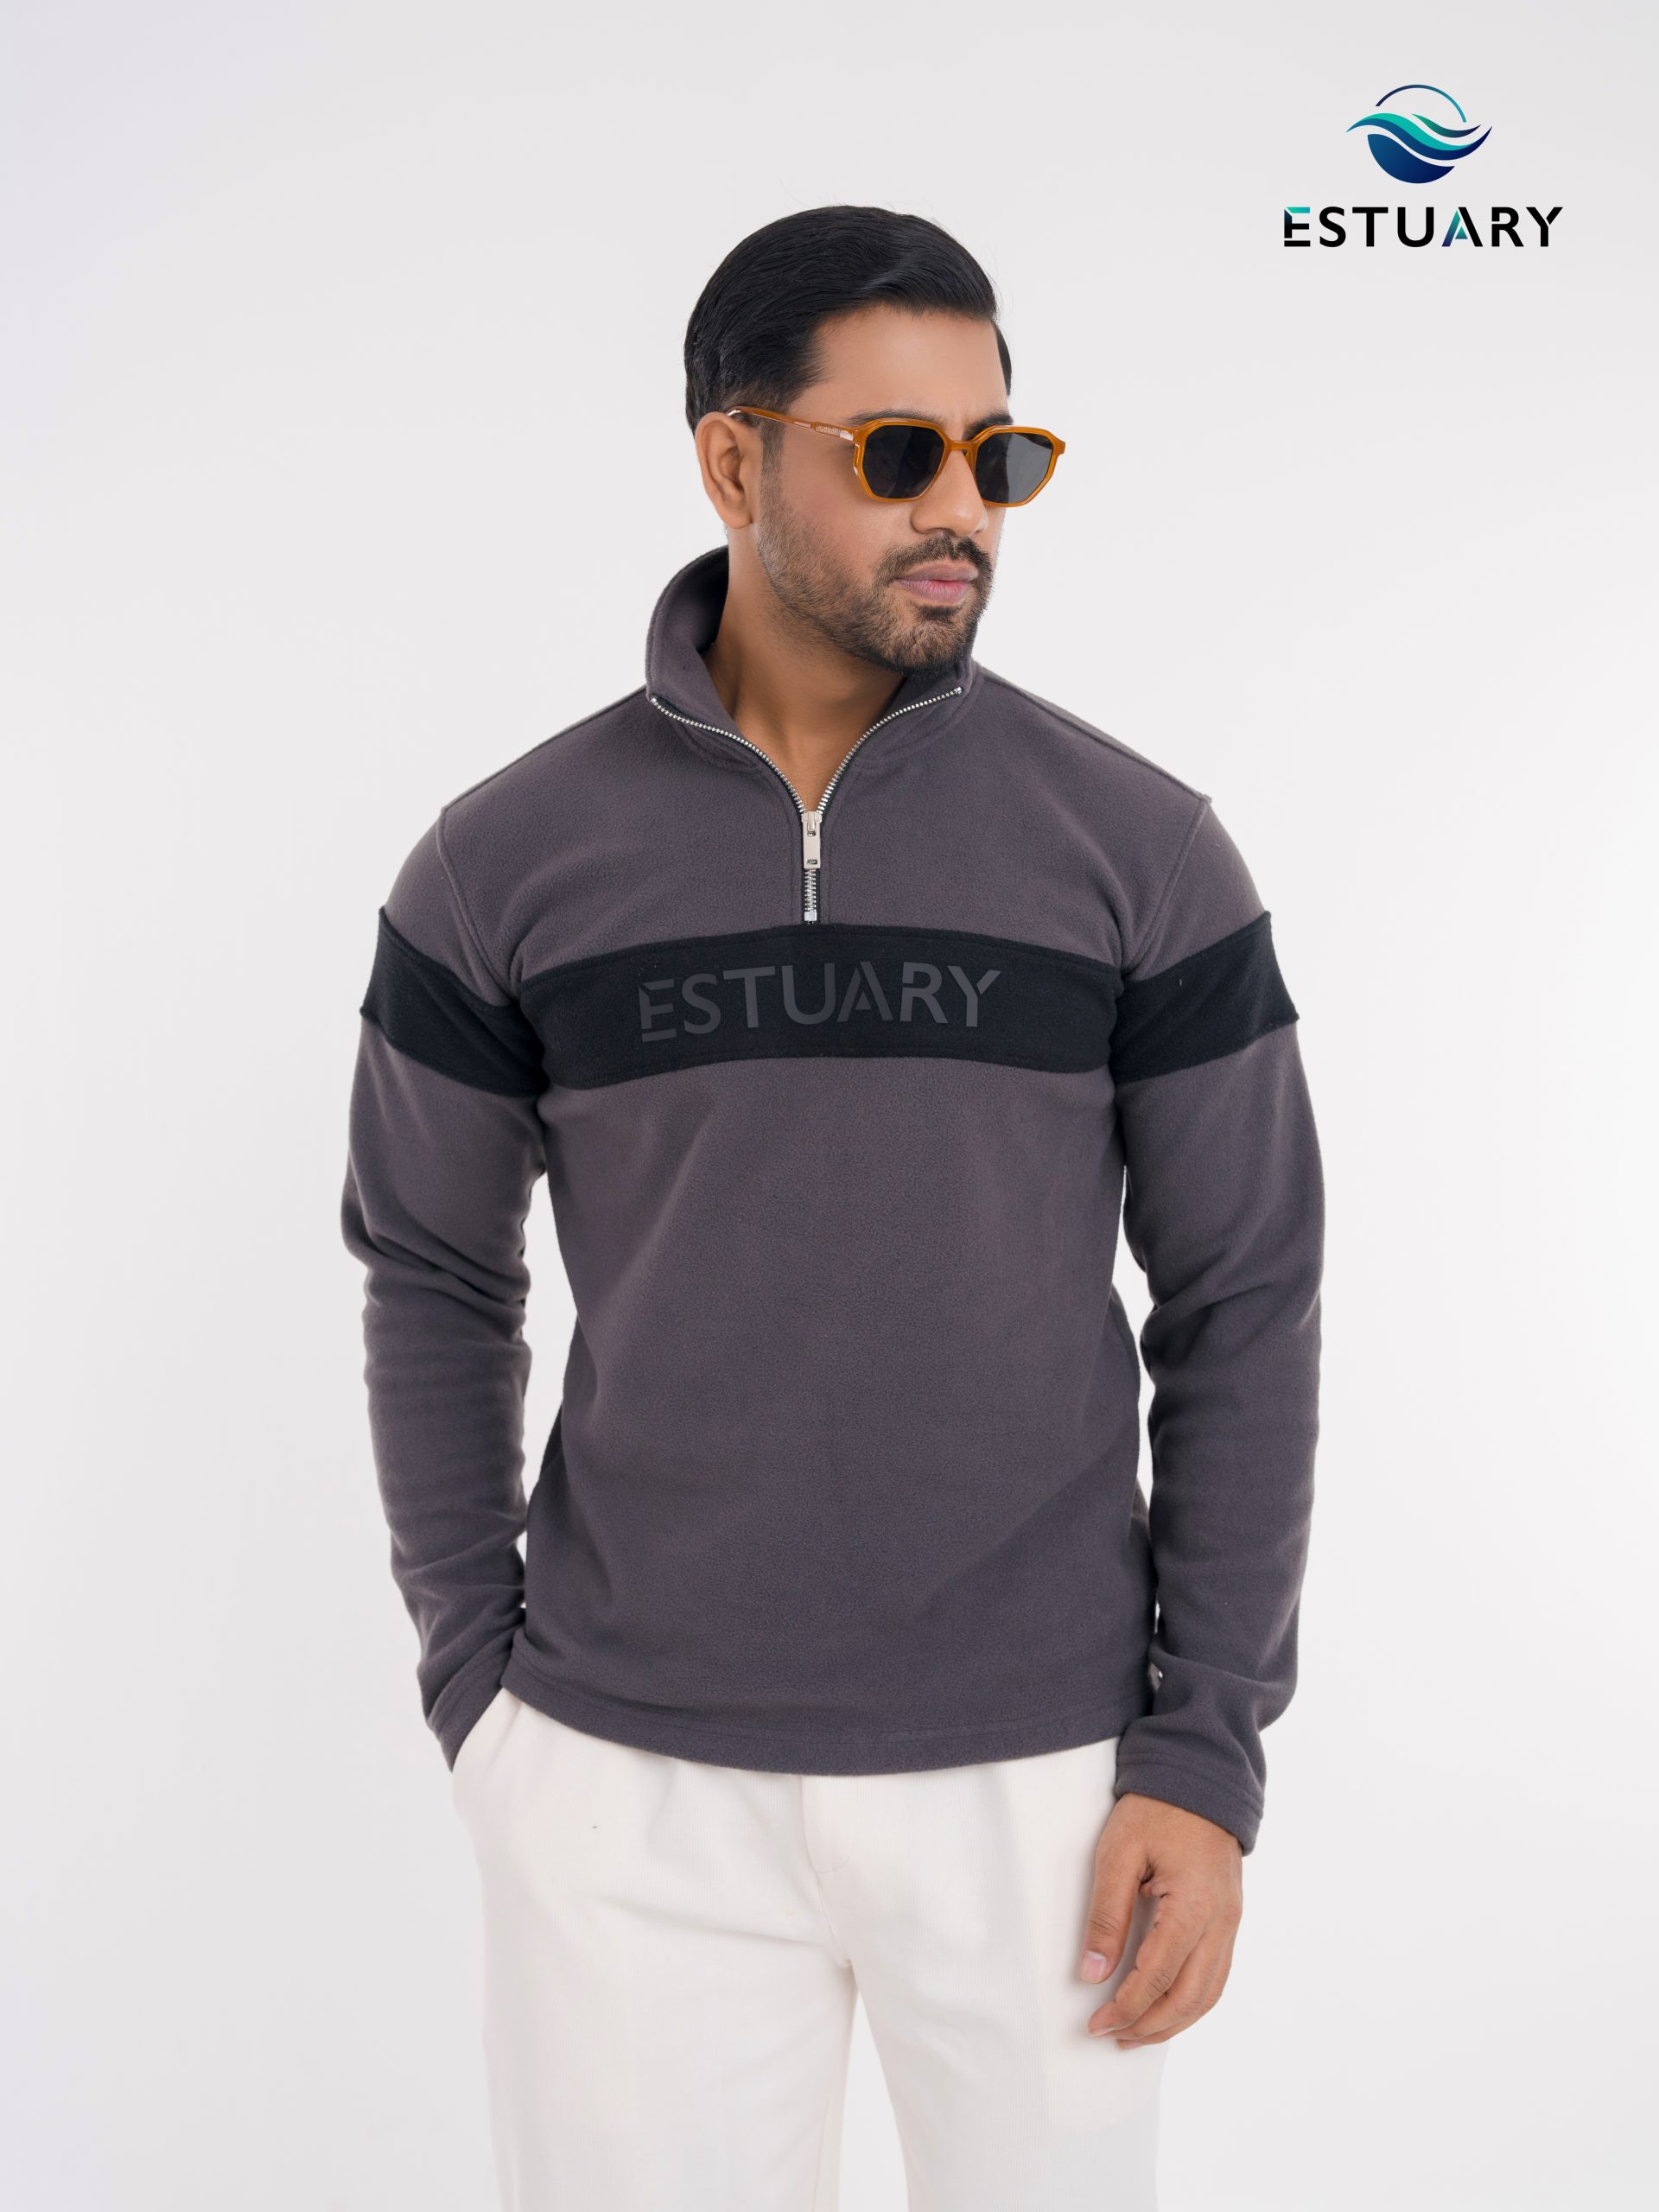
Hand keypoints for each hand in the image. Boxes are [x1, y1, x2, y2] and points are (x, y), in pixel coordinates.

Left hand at [1078, 1791, 1242, 2046]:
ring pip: (1209, 1993)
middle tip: (1113, 2037)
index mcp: (1193, 1906)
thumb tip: (1093, 1974)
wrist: (1198, 1775)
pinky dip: (1193, 2001)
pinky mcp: (1230, 1917)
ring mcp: (1231, 1921)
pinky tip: (1169, 2007)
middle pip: (1190, 1997)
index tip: (1097, 2024)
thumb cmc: (1155, 1809)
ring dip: (1174, 2021)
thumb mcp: (1118, 1853)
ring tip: (1138, 2035)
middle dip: (1150, 2025)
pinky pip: (1217, 1974)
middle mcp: (1221, 1922)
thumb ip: (1106, 1915)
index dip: (1127, 2007)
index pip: (1158, 1976)